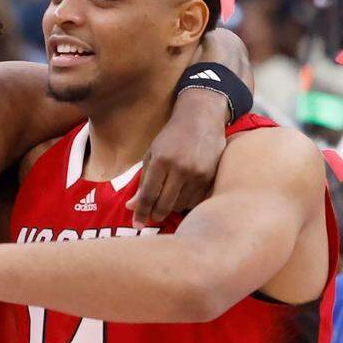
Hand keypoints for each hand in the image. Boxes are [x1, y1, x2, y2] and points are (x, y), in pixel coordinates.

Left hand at [127, 88, 226, 227]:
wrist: (202, 117)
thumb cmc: (171, 136)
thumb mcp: (152, 154)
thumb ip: (143, 181)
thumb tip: (132, 206)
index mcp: (161, 161)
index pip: (148, 195)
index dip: (141, 213)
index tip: (136, 225)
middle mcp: (181, 169)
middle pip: (165, 205)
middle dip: (155, 215)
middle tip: (151, 216)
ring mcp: (198, 174)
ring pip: (180, 205)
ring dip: (171, 207)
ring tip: (167, 199)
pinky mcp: (211, 177)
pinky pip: (195, 201)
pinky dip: (185, 202)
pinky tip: (181, 194)